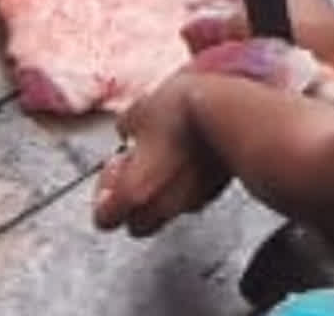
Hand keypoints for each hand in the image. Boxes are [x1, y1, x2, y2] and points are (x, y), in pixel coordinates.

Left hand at [94, 73, 228, 237]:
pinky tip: (190, 156)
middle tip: (137, 168)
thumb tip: (128, 129)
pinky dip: (187, 184)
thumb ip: (126, 128)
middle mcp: (161, 206)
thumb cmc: (181, 111)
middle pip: (136, 224)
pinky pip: (193, 197)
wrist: (229, 110)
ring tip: (167, 157)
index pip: (105, 219)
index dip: (104, 195)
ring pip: (167, 211)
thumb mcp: (137, 109)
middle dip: (133, 201)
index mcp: (134, 192)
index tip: (114, 169)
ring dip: (161, 193)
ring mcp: (191, 201)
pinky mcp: (215, 190)